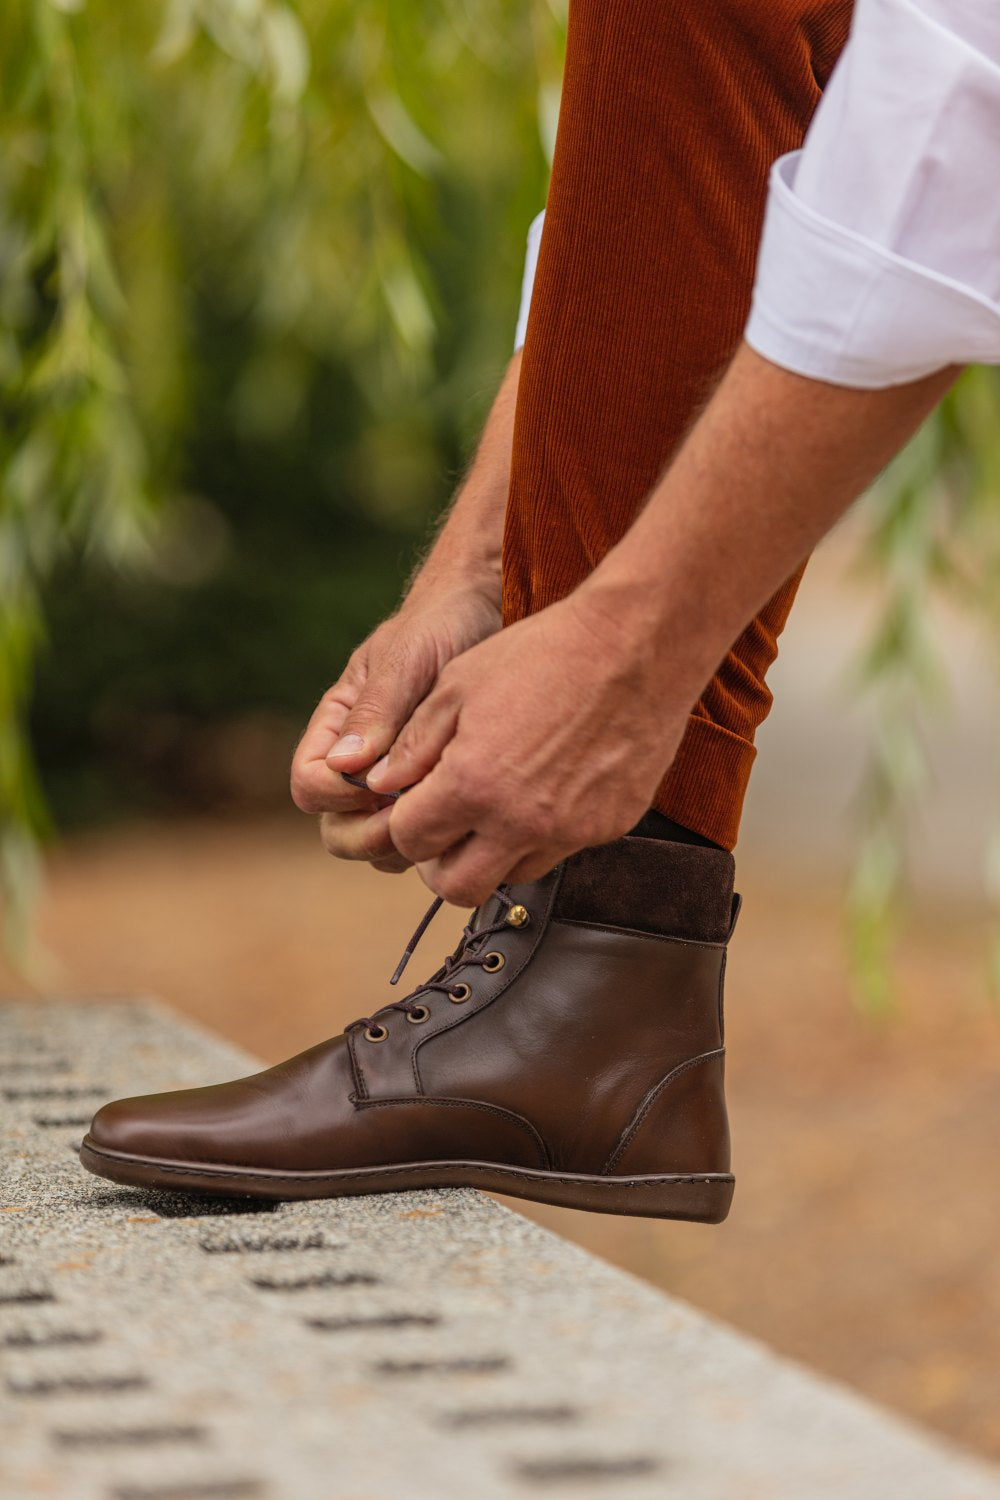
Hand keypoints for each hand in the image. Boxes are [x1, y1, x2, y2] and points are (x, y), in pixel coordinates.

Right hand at [290, 581, 500, 871]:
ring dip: (404, 846)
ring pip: (378, 847)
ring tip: (443, 817)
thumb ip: (377, 711)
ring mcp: (399, 784)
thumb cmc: (440, 624)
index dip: (337, 796)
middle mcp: (362, 763)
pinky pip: (423, 839)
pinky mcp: (436, 794)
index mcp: (338, 727)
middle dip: (368, 835)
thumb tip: (342, 768)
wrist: (490, 610)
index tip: (378, 783)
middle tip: (414, 818)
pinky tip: (467, 817)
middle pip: (337, 830)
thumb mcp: (406, 659)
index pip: (309, 785)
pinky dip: (438, 841)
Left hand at [365, 591, 691, 903]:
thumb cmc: (544, 653)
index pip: (410, 842)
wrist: (638, 645)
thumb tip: (379, 783)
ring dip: (489, 855)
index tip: (408, 809)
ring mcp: (569, 831)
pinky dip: (540, 835)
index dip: (400, 826)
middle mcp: (519, 821)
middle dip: (437, 863)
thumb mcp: (459, 684)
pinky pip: (560, 852)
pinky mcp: (608, 827)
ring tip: (492, 809)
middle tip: (441, 831)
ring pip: (509, 878)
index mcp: (471, 785)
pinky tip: (543, 790)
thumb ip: (414, 744)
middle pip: (456, 888)